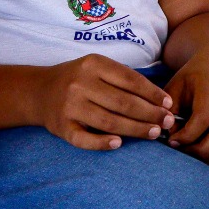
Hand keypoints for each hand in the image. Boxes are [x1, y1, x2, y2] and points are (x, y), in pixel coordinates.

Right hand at [35, 54, 174, 150]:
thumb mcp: (99, 68)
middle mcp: (80, 84)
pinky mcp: (61, 127)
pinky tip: (119, 143)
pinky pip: (83, 138)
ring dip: (135, 129)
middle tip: (168, 122)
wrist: (39, 91)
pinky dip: (101, 142)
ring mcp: (69, 106)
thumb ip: (124, 79)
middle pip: (123, 102)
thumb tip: (160, 99)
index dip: (153, 93)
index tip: (169, 104)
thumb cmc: (80, 79)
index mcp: (94, 65)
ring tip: (155, 133)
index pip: (130, 80)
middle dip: (150, 113)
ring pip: (108, 121)